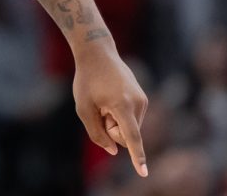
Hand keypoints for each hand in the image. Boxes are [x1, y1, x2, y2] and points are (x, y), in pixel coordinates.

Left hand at [73, 42, 149, 176]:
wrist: (98, 53)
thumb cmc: (87, 80)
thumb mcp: (83, 108)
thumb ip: (96, 132)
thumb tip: (113, 150)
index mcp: (122, 105)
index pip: (131, 137)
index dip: (137, 156)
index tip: (143, 172)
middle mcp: (138, 103)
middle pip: (125, 135)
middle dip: (111, 130)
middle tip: (100, 110)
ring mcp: (143, 100)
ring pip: (129, 128)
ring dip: (115, 122)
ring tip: (105, 100)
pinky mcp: (143, 98)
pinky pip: (131, 119)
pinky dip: (120, 115)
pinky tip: (111, 98)